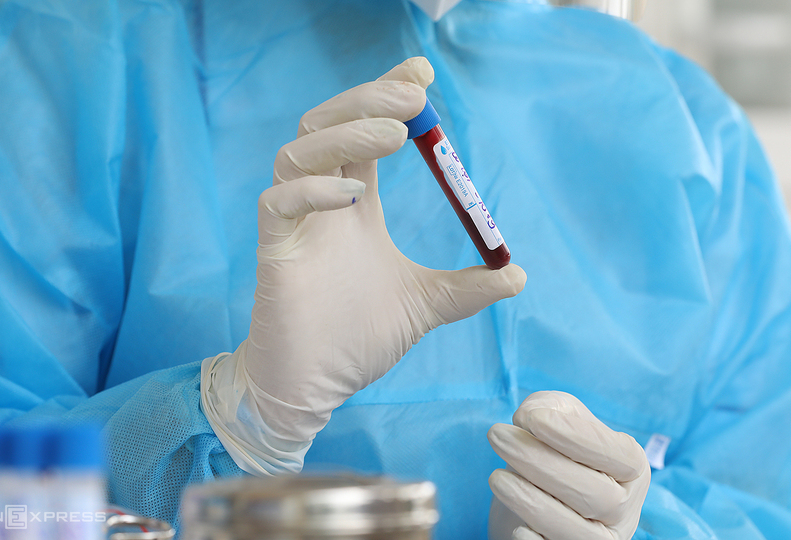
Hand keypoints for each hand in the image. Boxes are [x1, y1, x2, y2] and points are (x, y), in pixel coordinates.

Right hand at [202, 57, 525, 472]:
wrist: (316, 384)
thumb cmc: (358, 339)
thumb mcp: (425, 304)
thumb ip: (466, 287)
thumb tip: (516, 273)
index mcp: (355, 205)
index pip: (365, 131)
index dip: (387, 96)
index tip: (423, 75)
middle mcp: (322, 203)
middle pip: (330, 124)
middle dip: (370, 99)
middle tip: (415, 94)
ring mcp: (296, 224)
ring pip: (298, 150)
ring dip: (345, 132)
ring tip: (393, 134)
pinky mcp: (274, 250)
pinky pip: (279, 202)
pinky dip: (313, 189)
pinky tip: (353, 196)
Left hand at [488, 392, 649, 539]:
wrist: (534, 502)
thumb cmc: (553, 455)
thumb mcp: (556, 420)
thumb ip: (549, 406)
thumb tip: (530, 415)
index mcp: (631, 468)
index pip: (617, 454)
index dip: (575, 436)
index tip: (531, 418)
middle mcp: (625, 509)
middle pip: (596, 493)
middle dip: (540, 462)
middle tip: (497, 436)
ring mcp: (601, 539)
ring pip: (577, 530)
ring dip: (532, 501)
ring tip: (496, 477)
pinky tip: (518, 528)